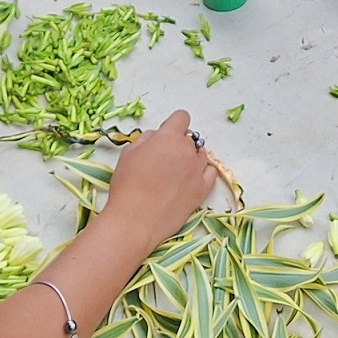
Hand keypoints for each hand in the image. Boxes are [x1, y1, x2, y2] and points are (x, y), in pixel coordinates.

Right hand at [100, 109, 218, 246]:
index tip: (166, 135)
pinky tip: (190, 180)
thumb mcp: (129, 153)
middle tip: (164, 161)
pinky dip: (203, 173)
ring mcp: (198, 171)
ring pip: (201, 155)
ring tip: (175, 174)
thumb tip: (157, 138)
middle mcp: (188, 150)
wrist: (135, 221)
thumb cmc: (127, 186)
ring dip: (190, 159)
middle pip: (190, 139)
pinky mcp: (203, 191)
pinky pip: (210, 173)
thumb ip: (146, 139)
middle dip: (179, 145)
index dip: (173, 125)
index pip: (181, 118)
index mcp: (169, 137)